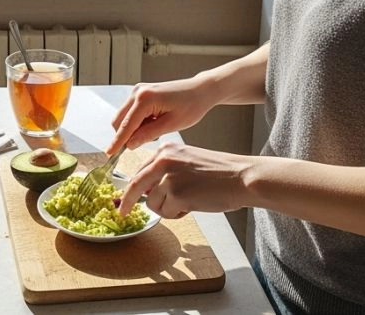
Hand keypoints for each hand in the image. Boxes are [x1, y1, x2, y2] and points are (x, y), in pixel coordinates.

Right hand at [106, 77, 219, 154]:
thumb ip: (148, 135)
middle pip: (119, 121)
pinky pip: (131, 113)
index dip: (117, 142)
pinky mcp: (140, 93)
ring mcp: (137, 91)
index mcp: (145, 99)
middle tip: (146, 142)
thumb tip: (129, 145)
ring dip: (133, 128)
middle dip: (126, 135)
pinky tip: (154, 122)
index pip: (126, 125)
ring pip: (123, 117)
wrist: (200, 90)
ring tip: (156, 129)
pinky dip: (138, 122)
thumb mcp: (172, 125)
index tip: (109, 154)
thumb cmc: (191, 106)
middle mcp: (137, 92)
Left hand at [119, 143, 251, 217]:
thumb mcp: (187, 161)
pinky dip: (176, 214)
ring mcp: (168, 177)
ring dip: (166, 208)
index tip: (123, 198)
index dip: (130, 188)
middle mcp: (163, 160)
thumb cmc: (219, 172)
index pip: (139, 170)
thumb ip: (166, 171)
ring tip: (187, 202)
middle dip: (127, 202)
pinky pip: (166, 212)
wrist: (242, 177)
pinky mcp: (176, 193)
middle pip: (135, 186)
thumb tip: (145, 191)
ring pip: (152, 203)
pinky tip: (192, 206)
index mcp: (166, 150)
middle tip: (122, 213)